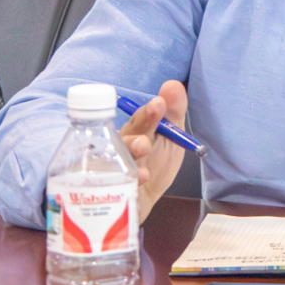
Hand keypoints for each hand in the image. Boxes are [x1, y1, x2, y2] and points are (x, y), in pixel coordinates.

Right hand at [118, 80, 187, 222]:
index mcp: (135, 132)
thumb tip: (173, 85)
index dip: (148, 113)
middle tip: (145, 141)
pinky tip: (140, 178)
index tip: (158, 104)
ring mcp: (112, 171)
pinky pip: (114, 188)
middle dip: (134, 139)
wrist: (143, 200)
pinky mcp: (111, 193)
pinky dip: (127, 184)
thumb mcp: (170, 137)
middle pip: (123, 141)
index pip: (139, 120)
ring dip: (129, 159)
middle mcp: (119, 148)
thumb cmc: (154, 163)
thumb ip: (173, 112)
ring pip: (115, 163)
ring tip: (142, 159)